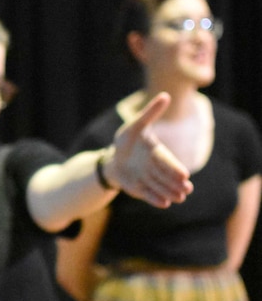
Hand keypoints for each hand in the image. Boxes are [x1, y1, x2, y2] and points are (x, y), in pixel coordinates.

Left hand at [106, 92, 193, 207]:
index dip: (175, 168)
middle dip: (176, 183)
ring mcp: (148, 180)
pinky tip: (165, 204)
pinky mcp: (140, 189)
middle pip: (167, 177)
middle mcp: (156, 168)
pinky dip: (155, 199)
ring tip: (179, 198)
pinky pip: (148, 195)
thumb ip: (150, 113)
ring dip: (169, 192)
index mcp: (157, 153)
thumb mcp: (135, 126)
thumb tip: (165, 96)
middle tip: (187, 189)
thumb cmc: (127, 141)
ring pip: (161, 187)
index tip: (185, 174)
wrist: (113, 159)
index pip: (168, 161)